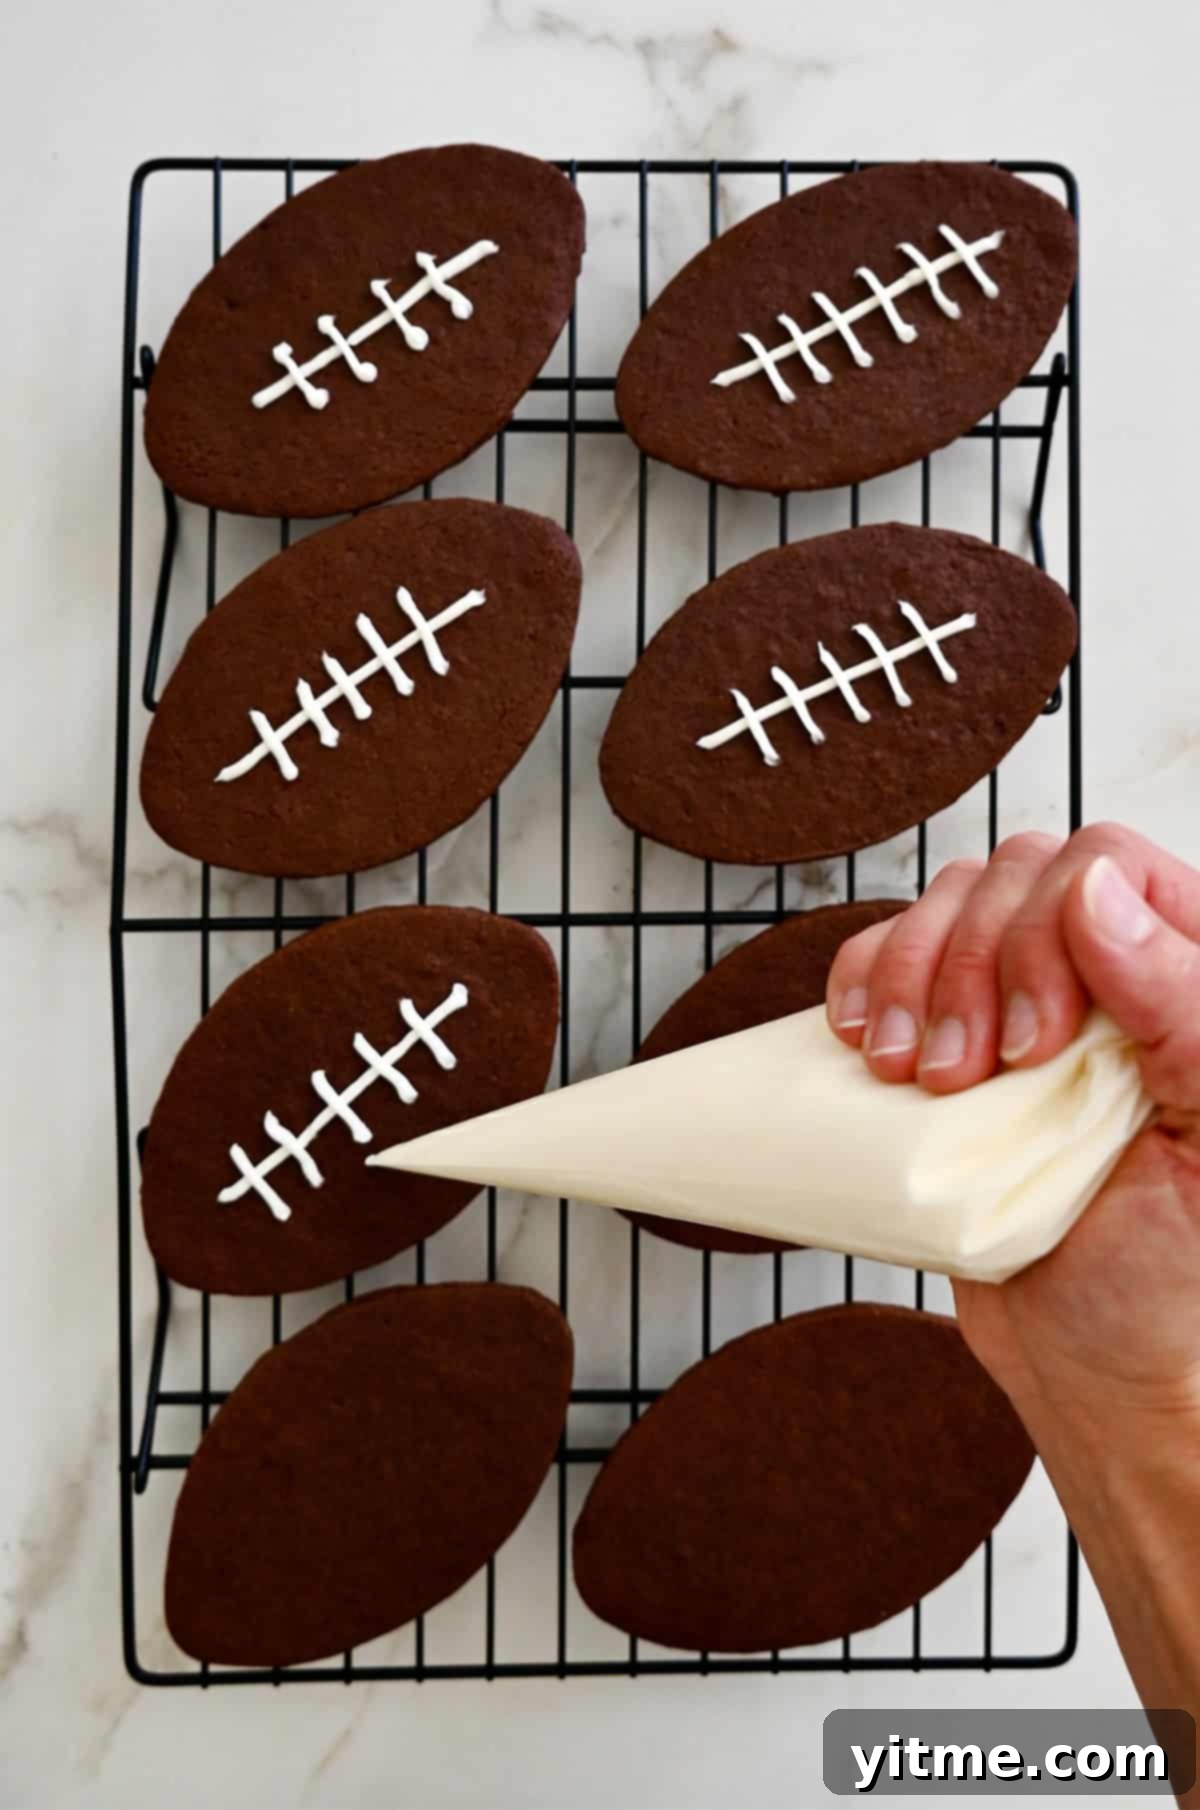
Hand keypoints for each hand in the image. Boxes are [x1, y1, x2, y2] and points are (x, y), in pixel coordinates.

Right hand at [825, 824, 1199, 1438]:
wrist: (1093, 1373)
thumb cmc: (1177, 1280)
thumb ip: (1184, 1007)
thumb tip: (1094, 892)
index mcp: (1186, 984)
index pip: (1110, 866)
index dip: (1052, 930)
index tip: (1037, 1043)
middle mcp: (1109, 975)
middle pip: (1015, 874)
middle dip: (969, 966)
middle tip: (964, 1077)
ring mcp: (1020, 1001)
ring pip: (947, 903)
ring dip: (909, 978)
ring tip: (909, 1076)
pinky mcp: (948, 1037)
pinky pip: (887, 958)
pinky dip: (862, 984)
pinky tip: (865, 1046)